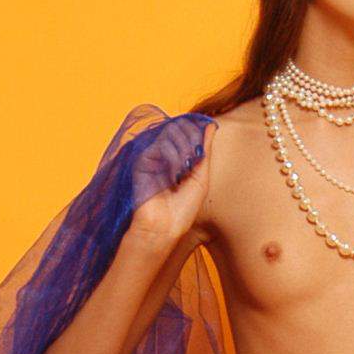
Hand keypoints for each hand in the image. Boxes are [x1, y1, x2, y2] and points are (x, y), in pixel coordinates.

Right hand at [127, 121, 216, 246]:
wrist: (163, 229)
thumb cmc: (182, 211)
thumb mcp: (201, 179)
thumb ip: (205, 152)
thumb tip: (211, 125)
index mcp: (180, 162)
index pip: (187, 134)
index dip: (196, 133)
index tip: (203, 145)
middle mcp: (166, 157)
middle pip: (179, 130)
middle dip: (191, 138)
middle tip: (195, 156)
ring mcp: (153, 158)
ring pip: (169, 134)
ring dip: (183, 147)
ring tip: (186, 168)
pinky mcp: (142, 161)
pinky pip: (159, 145)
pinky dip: (171, 155)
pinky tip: (175, 172)